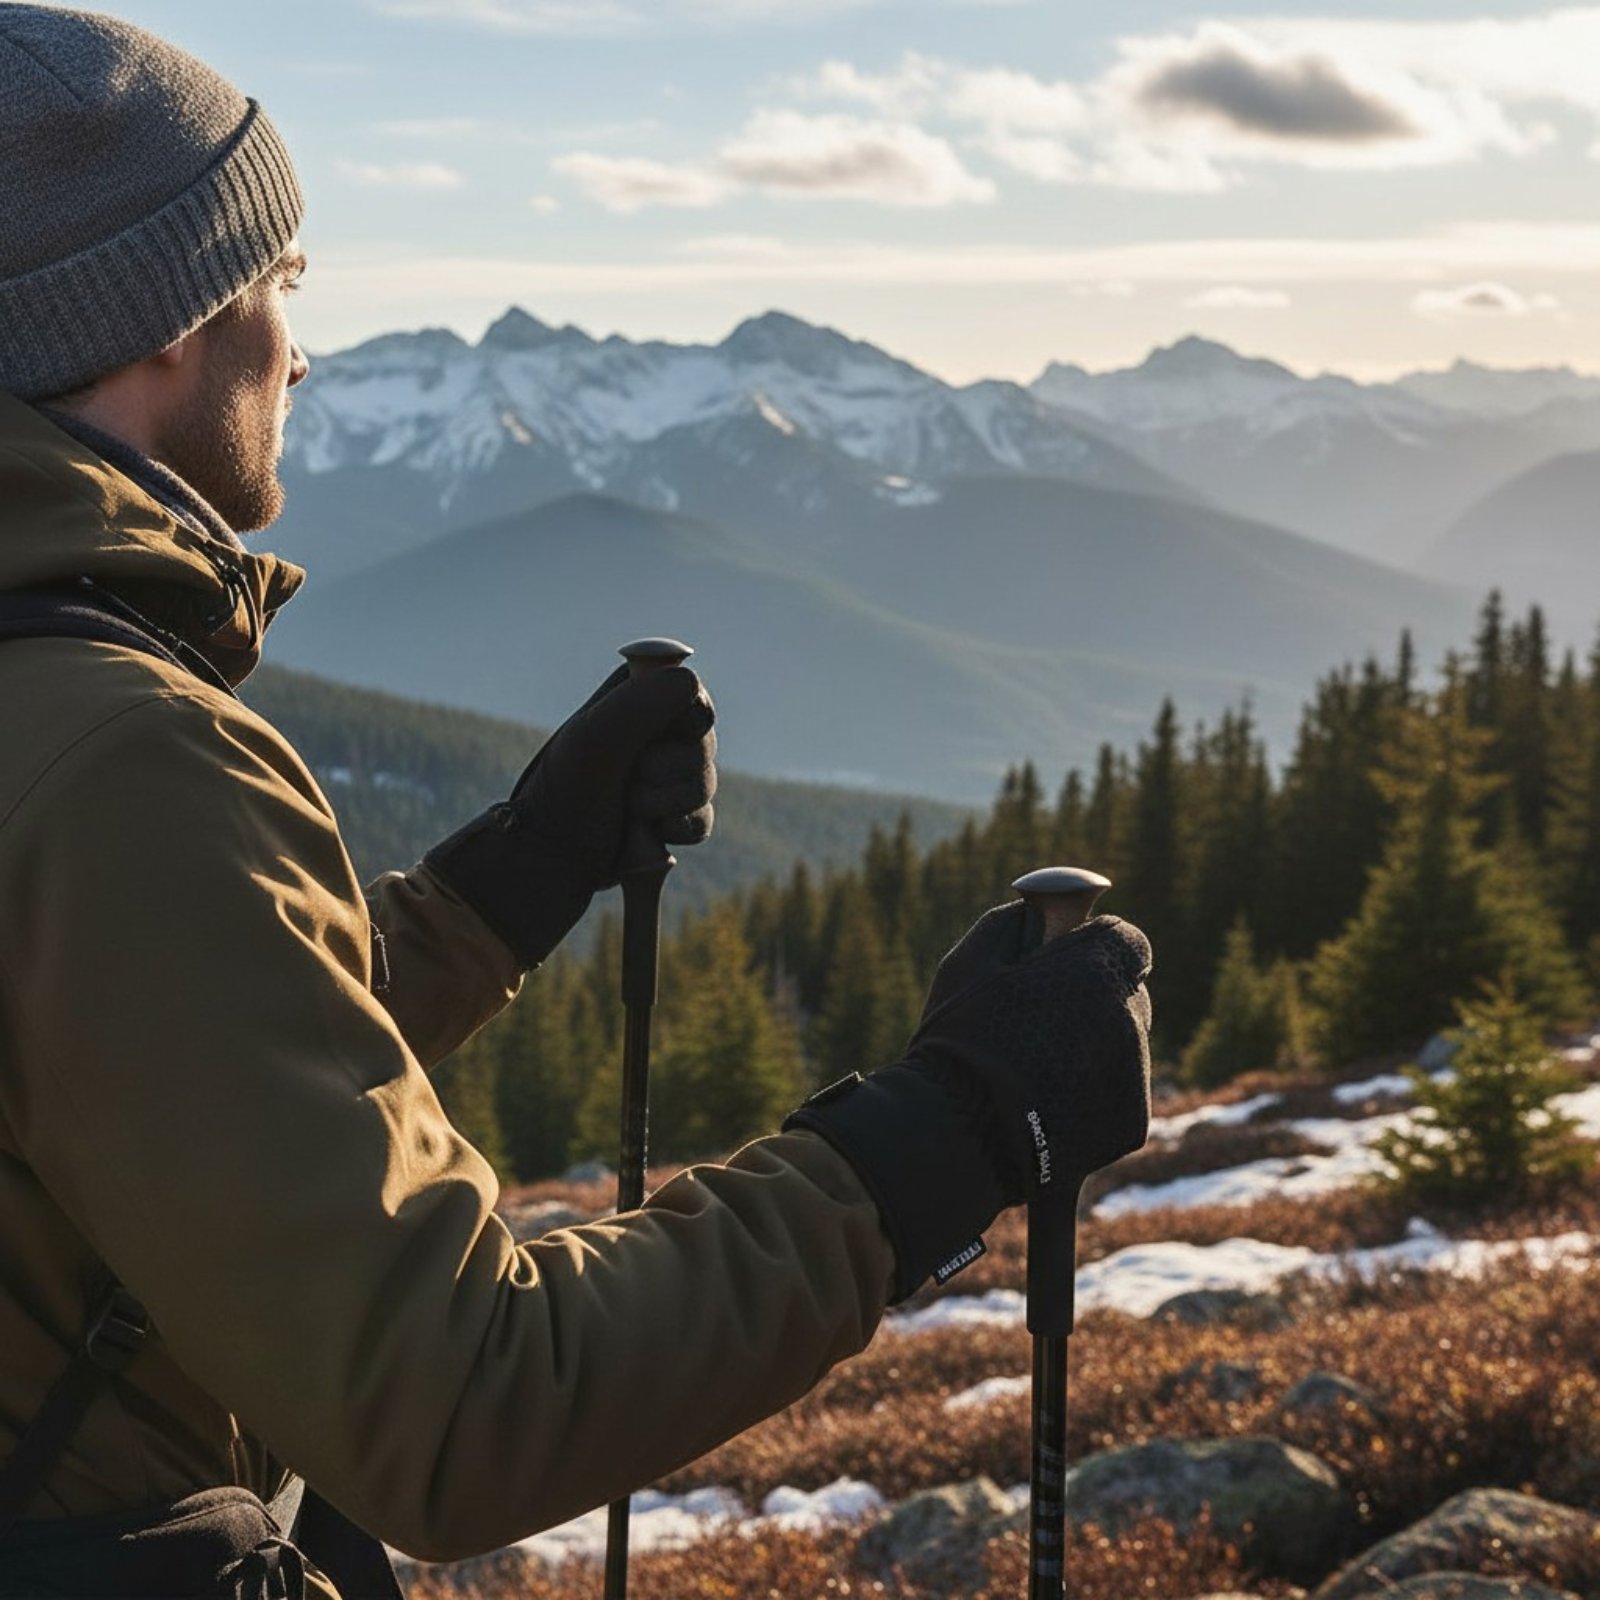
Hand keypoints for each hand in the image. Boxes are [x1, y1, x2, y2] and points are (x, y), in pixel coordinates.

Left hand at [424, 663, 715, 967]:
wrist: (550, 860)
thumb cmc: (564, 793)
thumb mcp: (597, 738)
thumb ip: (643, 701)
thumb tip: (690, 681)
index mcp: (636, 694)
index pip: (692, 696)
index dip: (678, 727)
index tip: (644, 745)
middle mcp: (655, 729)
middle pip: (703, 746)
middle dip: (665, 774)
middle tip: (625, 780)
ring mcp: (666, 773)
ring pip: (704, 785)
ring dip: (663, 807)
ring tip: (626, 809)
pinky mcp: (672, 815)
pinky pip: (701, 821)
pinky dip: (673, 832)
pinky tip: (644, 833)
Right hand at [786, 904, 1150, 1300]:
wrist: (955, 1137)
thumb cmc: (956, 1042)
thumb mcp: (968, 963)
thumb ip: (1013, 924)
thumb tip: (1039, 910)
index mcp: (1093, 971)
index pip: (1127, 941)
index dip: (1096, 949)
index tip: (1068, 963)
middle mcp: (1127, 1019)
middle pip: (1128, 995)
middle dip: (1094, 1000)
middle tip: (1042, 1021)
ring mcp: (1132, 1074)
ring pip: (1125, 1046)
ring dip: (1093, 1049)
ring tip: (1036, 1072)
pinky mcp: (1130, 1124)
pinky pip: (1119, 1093)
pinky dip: (1093, 1096)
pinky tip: (1047, 1104)